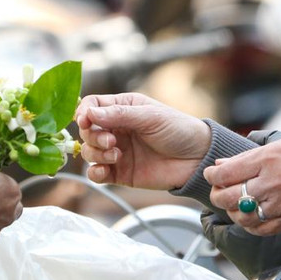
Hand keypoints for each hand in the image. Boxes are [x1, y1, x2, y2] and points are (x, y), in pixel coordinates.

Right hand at [75, 93, 210, 189]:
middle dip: (93, 136)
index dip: (84, 113)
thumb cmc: (179, 130)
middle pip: (86, 131)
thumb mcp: (150, 117)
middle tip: (111, 141)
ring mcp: (117, 151)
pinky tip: (105, 170)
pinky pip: (96, 173)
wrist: (197, 159)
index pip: (92, 106)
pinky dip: (94, 172)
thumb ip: (119, 114)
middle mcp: (116, 129)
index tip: (85, 121)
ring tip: (116, 155)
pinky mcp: (120, 173)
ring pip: (88, 152)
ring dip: (95, 154)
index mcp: (123, 108)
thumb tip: (89, 113)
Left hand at [203, 134, 280, 234]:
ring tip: (235, 203)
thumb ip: (248, 157)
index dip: (212, 174)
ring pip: (242, 216)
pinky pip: (260, 229)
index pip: (226, 173)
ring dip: (233, 211)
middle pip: (229, 196)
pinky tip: (250, 216)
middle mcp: (272, 183)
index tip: (211, 173)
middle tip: (219, 190)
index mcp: (268, 159)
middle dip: (217, 194)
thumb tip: (222, 165)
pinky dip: (249, 225)